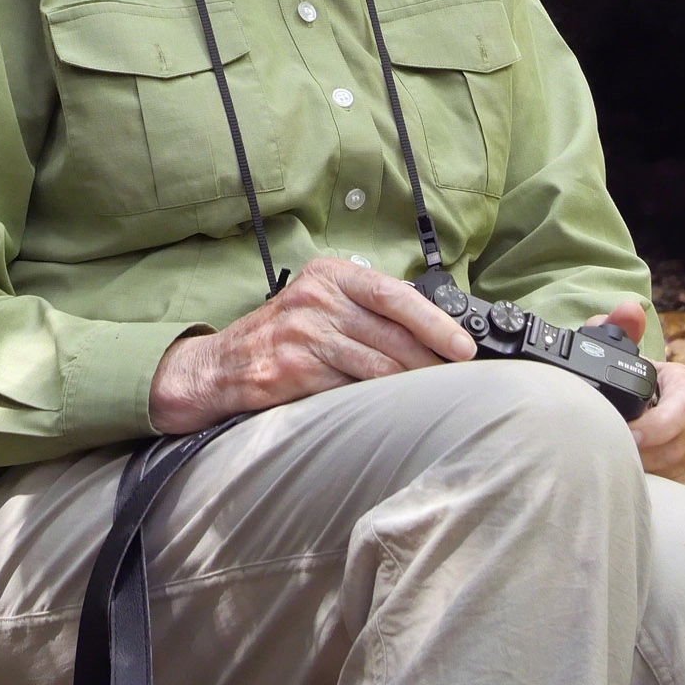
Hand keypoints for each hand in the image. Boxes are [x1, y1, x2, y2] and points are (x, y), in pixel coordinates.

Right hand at [148, 257, 475, 433]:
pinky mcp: (293, 370)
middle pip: (391, 333)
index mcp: (329, 275)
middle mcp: (316, 299)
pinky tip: (394, 409)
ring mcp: (302, 334)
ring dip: (412, 385)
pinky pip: (350, 388)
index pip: (394, 294)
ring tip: (435, 398)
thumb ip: (366, 308)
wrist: (220, 366)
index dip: (435, 322)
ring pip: (377, 365)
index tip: (464, 347)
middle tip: (460, 381)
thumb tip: (433, 329)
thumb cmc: (283, 335)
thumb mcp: (320, 303)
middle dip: (432, 362)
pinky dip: (378, 401)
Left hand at [592, 299, 684, 480]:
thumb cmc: (618, 375)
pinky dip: (645, 483)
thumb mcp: (611, 348)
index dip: (660, 424)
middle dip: (646, 453)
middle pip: (680, 445)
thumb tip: (630, 311)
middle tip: (611, 453)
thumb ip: (616, 326)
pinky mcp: (680, 475)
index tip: (632, 433)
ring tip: (611, 462)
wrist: (620, 407)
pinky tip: (621, 476)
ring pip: (674, 468)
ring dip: (643, 468)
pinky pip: (668, 485)